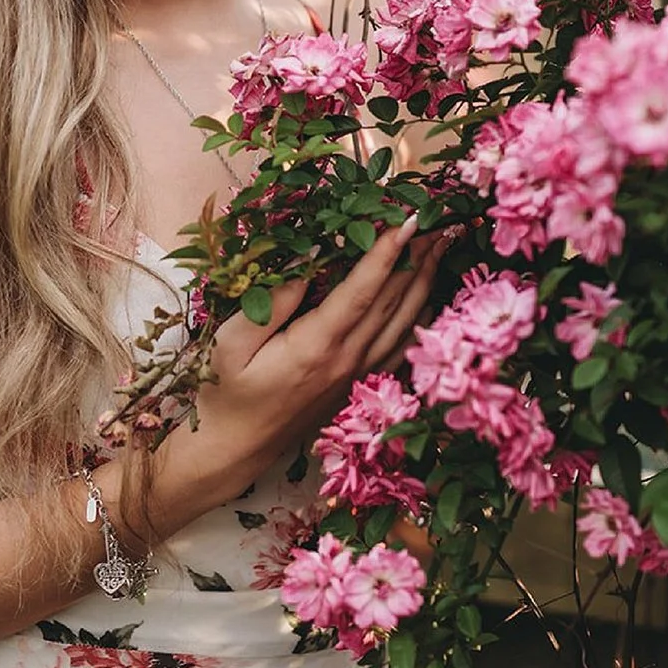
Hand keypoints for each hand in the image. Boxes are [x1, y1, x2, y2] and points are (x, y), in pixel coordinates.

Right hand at [189, 215, 455, 479]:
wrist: (235, 449)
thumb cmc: (224, 392)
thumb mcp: (230, 343)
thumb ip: (272, 302)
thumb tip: (307, 262)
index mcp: (316, 346)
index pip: (363, 291)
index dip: (388, 253)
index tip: (409, 219)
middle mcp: (348, 360)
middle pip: (395, 300)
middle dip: (419, 255)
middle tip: (439, 218)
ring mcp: (360, 375)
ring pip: (407, 321)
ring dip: (427, 279)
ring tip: (443, 243)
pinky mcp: (362, 385)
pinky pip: (404, 346)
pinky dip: (423, 315)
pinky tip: (432, 292)